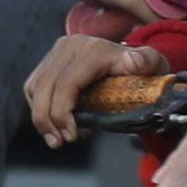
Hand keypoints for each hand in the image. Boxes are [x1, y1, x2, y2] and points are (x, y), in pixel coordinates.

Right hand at [25, 30, 168, 148]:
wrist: (132, 60)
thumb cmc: (142, 69)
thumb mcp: (152, 65)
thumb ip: (147, 62)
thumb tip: (134, 62)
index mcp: (93, 49)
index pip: (67, 83)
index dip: (63, 113)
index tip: (71, 135)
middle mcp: (71, 45)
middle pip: (44, 87)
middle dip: (47, 120)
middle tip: (58, 141)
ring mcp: (58, 51)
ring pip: (35, 88)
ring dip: (40, 116)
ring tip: (56, 137)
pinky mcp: (49, 59)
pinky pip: (34, 86)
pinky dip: (39, 107)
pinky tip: (54, 123)